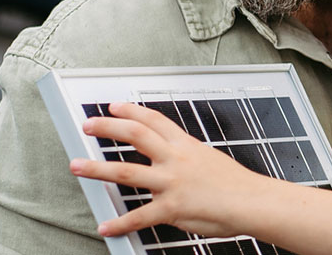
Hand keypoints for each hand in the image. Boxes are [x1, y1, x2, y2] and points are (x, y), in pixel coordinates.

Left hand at [69, 102, 274, 238]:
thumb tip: (172, 162)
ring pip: (126, 172)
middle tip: (88, 126)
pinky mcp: (172, 208)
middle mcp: (176, 159)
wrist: (254, 203)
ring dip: (97, 169)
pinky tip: (106, 226)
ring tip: (77, 166)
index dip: (131, 110)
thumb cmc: (238, 186)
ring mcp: (172, 183)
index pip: (154, 120)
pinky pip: (139, 216)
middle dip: (107, 128)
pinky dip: (120, 223)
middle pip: (135, 135)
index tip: (114, 106)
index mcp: (186, 146)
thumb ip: (187, 159)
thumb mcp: (210, 160)